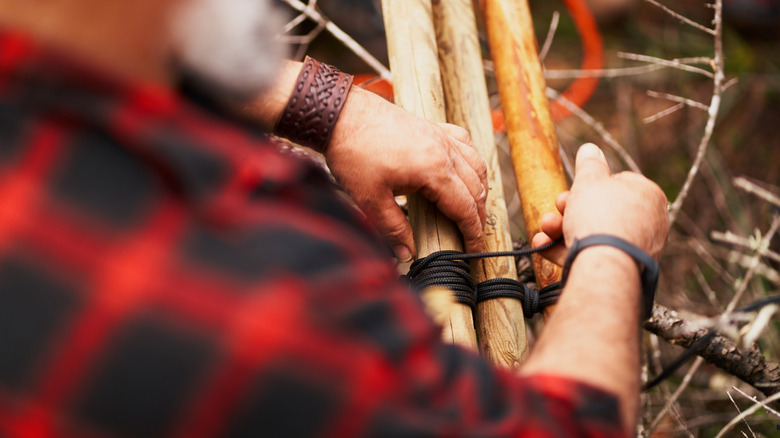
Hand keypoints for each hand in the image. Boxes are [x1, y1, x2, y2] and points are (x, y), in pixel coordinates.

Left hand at [326, 87, 487, 260]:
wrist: (341, 113)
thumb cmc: (353, 152)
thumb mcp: (370, 199)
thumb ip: (392, 228)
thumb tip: (407, 253)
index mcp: (434, 169)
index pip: (466, 207)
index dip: (473, 232)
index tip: (474, 250)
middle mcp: (445, 150)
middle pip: (476, 188)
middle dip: (478, 216)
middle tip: (473, 237)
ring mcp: (440, 135)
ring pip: (475, 165)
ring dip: (478, 190)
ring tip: (472, 210)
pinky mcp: (431, 127)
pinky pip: (464, 144)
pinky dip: (470, 162)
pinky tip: (463, 171)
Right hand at [532, 143, 668, 264]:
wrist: (606, 263)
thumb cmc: (601, 216)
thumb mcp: (589, 181)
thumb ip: (589, 165)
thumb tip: (590, 148)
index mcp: (648, 195)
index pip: (617, 183)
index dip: (591, 186)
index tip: (574, 190)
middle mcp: (648, 222)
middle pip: (600, 210)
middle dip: (570, 209)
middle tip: (557, 208)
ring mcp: (635, 249)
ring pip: (591, 234)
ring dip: (560, 229)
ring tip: (545, 229)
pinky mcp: (620, 270)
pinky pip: (591, 255)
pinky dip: (566, 250)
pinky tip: (543, 246)